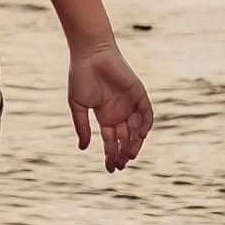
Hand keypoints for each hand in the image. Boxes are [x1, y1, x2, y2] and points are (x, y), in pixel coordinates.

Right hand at [68, 40, 152, 171]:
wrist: (91, 54)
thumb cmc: (81, 77)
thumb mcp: (78, 106)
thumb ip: (82, 126)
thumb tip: (83, 148)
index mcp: (105, 116)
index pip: (111, 141)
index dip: (111, 155)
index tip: (110, 169)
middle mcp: (119, 113)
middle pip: (125, 139)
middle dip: (122, 153)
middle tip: (120, 166)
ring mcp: (130, 104)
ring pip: (136, 130)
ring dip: (134, 144)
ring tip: (129, 156)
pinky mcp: (139, 94)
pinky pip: (147, 114)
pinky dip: (145, 125)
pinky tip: (139, 136)